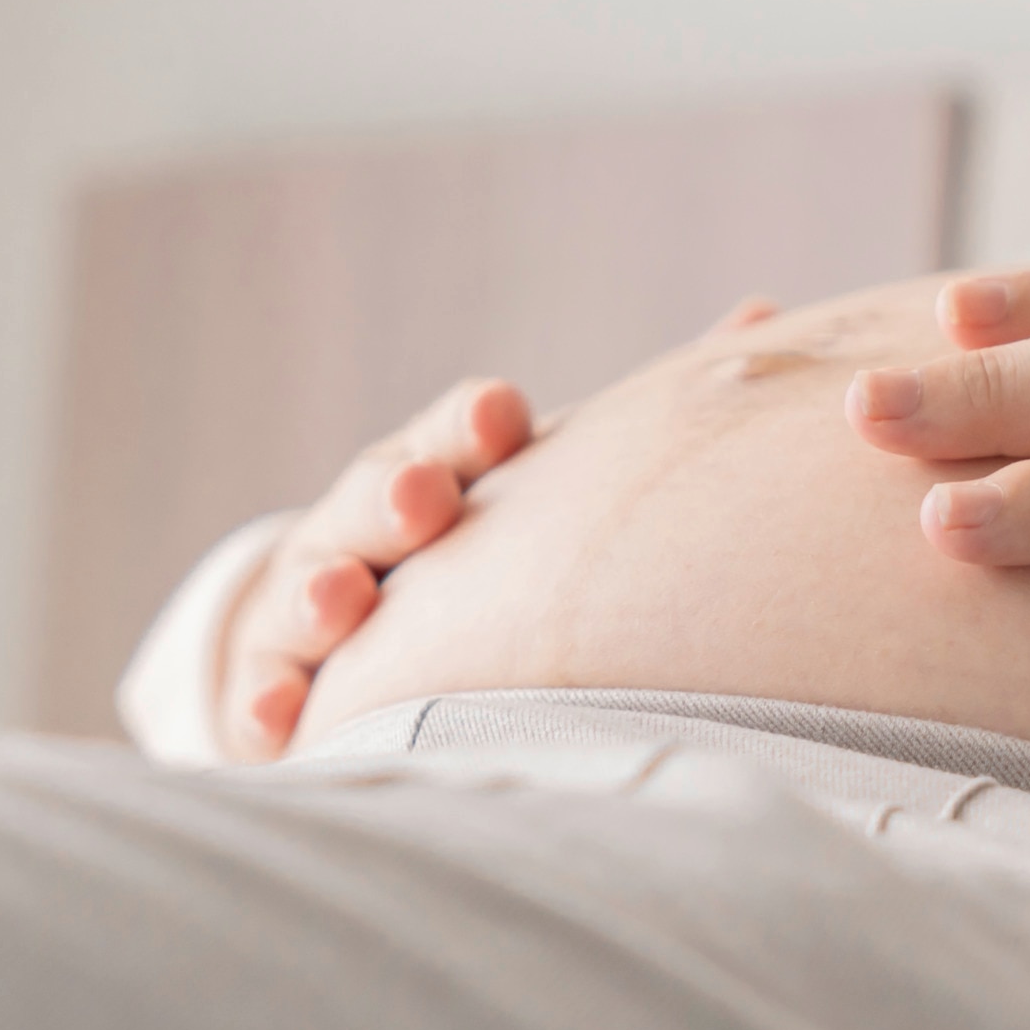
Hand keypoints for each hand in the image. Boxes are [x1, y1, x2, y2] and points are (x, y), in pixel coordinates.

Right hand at [216, 296, 780, 758]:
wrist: (336, 632)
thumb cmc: (477, 553)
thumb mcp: (546, 485)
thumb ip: (640, 422)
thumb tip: (767, 312)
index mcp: (448, 470)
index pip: (456, 434)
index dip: (472, 424)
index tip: (503, 416)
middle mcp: (372, 524)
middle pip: (378, 495)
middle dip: (398, 492)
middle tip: (425, 499)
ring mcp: (313, 600)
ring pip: (312, 584)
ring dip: (324, 588)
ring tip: (342, 600)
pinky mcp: (272, 686)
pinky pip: (263, 692)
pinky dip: (265, 701)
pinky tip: (276, 718)